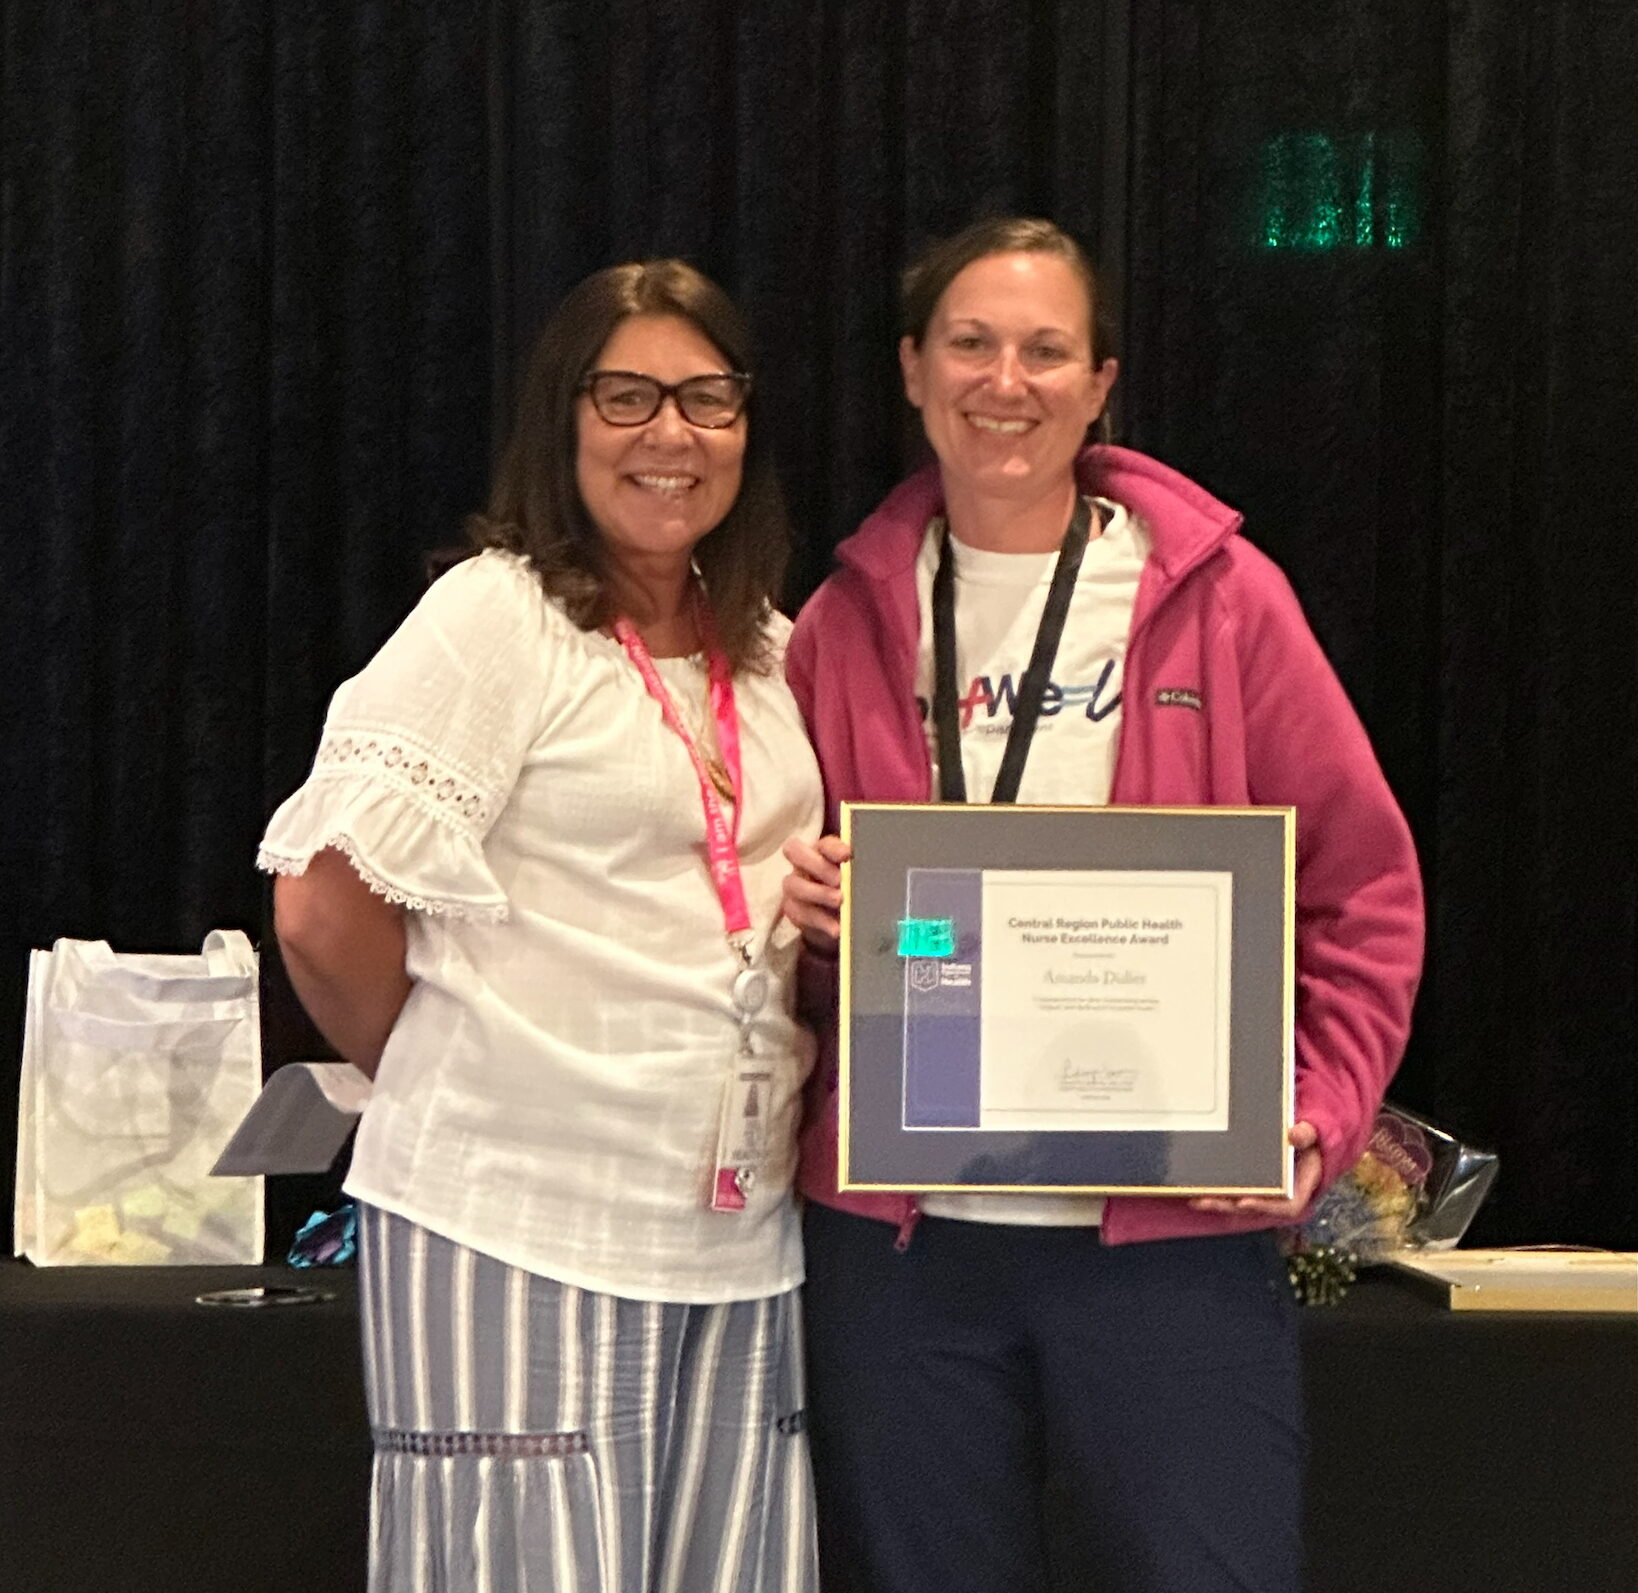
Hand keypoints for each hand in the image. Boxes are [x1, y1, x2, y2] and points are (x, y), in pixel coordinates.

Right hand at [781, 834, 850, 952]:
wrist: (834, 919)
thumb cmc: (848, 890)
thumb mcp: (856, 879)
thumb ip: (860, 873)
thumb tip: (880, 870)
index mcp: (821, 850)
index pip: (823, 843)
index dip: (834, 848)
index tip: (848, 856)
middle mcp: (802, 863)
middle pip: (794, 851)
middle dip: (818, 865)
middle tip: (839, 879)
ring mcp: (794, 886)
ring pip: (794, 884)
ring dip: (818, 893)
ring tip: (839, 901)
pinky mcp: (792, 909)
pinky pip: (800, 913)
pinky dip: (820, 921)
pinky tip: (836, 927)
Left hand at [1188, 1121, 1323, 1219]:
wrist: (1305, 1139)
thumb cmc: (1310, 1138)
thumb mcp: (1314, 1133)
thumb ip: (1307, 1134)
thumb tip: (1295, 1134)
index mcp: (1299, 1188)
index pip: (1286, 1206)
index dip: (1265, 1207)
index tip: (1245, 1202)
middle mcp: (1280, 1195)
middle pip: (1255, 1206)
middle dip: (1229, 1206)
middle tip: (1206, 1201)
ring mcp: (1264, 1191)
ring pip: (1240, 1202)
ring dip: (1217, 1202)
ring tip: (1195, 1198)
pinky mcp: (1251, 1184)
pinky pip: (1233, 1191)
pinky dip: (1216, 1191)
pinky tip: (1196, 1189)